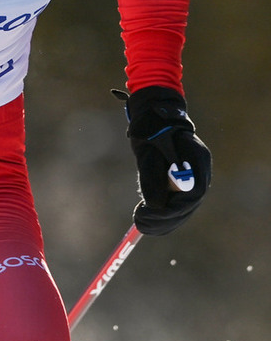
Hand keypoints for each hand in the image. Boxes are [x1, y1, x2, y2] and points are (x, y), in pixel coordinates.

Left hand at [118, 86, 211, 234]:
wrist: (155, 114)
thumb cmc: (150, 129)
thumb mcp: (147, 152)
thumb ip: (152, 177)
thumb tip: (153, 206)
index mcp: (196, 161)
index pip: (190, 195)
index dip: (169, 210)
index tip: (146, 216)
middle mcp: (200, 171)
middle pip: (189, 204)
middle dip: (166, 219)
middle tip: (141, 225)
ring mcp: (195, 175)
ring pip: (185, 206)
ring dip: (166, 220)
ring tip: (142, 226)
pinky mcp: (185, 178)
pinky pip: (179, 201)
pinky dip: (166, 212)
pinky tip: (149, 220)